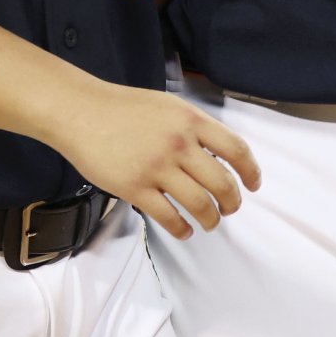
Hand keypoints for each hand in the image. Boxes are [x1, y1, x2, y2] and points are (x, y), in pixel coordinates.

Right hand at [55, 80, 260, 239]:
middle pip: (222, 183)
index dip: (251, 171)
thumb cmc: (124, 108)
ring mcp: (157, 168)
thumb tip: (218, 155)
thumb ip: (194, 128)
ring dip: (211, 219)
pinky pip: (169, 217)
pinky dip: (182, 228)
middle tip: (230, 208)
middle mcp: (179, 144)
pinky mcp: (135, 188)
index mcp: (191, 120)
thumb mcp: (169, 107)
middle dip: (232, 202)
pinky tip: (185, 229)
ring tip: (210, 222)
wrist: (82, 112)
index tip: (253, 184)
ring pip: (200, 204)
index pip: (236, 149)